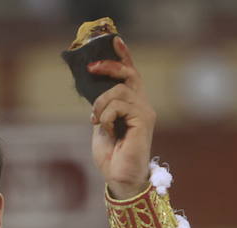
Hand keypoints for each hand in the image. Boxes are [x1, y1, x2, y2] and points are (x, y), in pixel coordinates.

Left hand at [88, 37, 155, 200]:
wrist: (119, 178)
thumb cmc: (112, 157)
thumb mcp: (101, 125)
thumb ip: (103, 108)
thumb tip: (95, 91)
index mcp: (133, 106)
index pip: (131, 76)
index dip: (123, 57)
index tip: (115, 41)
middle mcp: (142, 105)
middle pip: (129, 74)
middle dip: (110, 67)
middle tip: (92, 67)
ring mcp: (144, 111)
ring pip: (119, 90)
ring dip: (101, 104)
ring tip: (96, 121)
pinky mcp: (143, 119)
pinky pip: (120, 104)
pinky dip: (106, 114)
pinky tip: (105, 128)